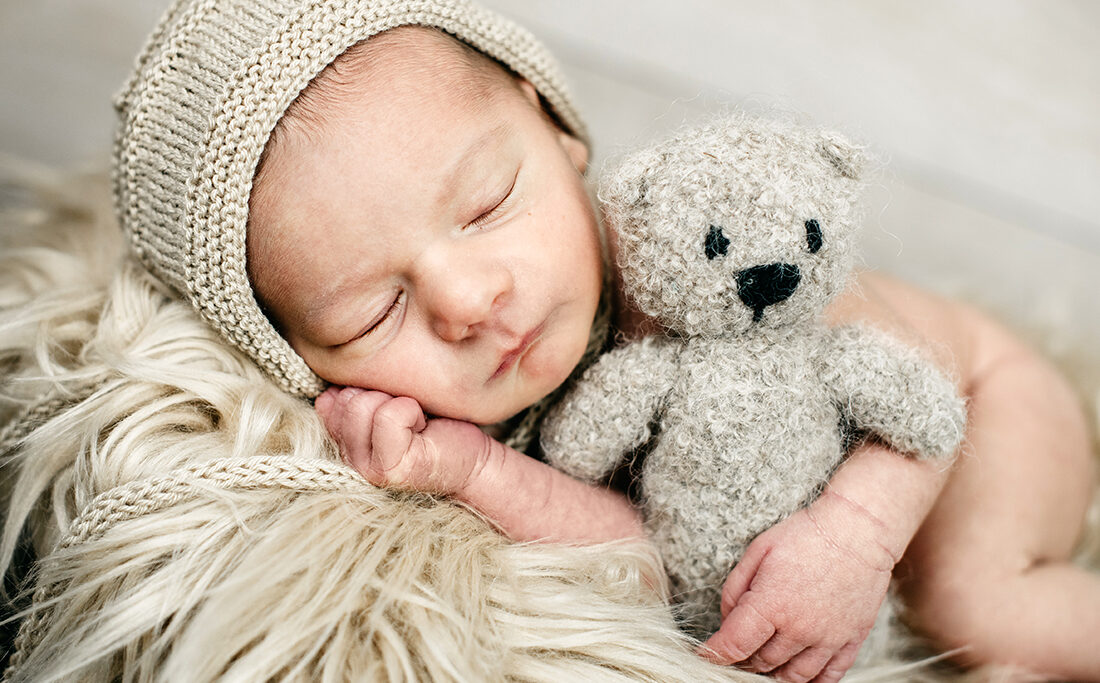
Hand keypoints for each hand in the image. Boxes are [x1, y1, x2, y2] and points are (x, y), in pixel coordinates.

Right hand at [314, 386, 496, 495]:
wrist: (473, 461)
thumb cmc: (437, 425)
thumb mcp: (391, 401)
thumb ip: (359, 396)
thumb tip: (332, 391)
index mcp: (344, 441)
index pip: (329, 400)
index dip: (369, 389)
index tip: (394, 406)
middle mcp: (348, 460)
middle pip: (347, 399)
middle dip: (384, 395)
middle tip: (409, 415)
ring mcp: (366, 468)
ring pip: (363, 406)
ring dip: (400, 404)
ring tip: (416, 422)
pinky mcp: (388, 470)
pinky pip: (389, 415)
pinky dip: (412, 411)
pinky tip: (423, 429)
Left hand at [700, 490, 898, 682]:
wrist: (858, 529)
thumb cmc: (805, 535)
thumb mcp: (757, 551)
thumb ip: (735, 589)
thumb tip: (727, 620)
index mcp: (771, 605)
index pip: (734, 646)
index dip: (714, 654)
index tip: (706, 654)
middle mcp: (799, 628)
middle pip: (761, 663)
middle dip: (743, 661)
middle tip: (737, 652)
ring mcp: (828, 638)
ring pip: (793, 676)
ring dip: (774, 675)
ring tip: (763, 665)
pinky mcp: (851, 640)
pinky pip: (830, 676)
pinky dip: (812, 682)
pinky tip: (798, 675)